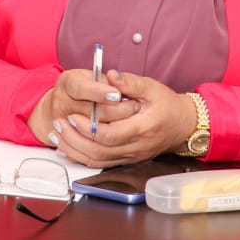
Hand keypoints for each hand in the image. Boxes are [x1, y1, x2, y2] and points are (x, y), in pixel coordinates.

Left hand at [37, 69, 196, 167]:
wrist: (183, 125)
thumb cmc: (167, 105)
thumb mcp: (152, 88)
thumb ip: (130, 82)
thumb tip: (111, 75)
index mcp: (143, 128)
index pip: (111, 135)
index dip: (88, 128)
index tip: (73, 116)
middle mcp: (137, 147)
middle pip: (100, 152)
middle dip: (75, 139)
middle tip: (58, 125)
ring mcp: (131, 156)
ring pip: (98, 161)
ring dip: (74, 150)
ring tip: (57, 135)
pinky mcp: (127, 160)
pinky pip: (101, 164)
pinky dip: (81, 157)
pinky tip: (67, 146)